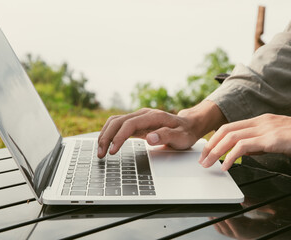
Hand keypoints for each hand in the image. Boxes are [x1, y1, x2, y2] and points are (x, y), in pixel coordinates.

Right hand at [97, 101, 227, 157]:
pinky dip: (110, 133)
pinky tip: (106, 144)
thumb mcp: (181, 137)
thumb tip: (150, 138)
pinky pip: (119, 125)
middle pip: (118, 121)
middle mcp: (143, 114)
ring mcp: (139, 117)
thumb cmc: (185, 132)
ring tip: (100, 150)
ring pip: (115, 122)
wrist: (189, 125)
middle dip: (106, 136)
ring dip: (105, 134)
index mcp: (153, 116)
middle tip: (101, 153)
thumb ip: (166, 136)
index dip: (119, 136)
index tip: (113, 150)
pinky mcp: (136, 123)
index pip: (130, 124)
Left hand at [199, 113, 290, 170]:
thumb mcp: (278, 140)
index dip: (215, 138)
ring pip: (231, 136)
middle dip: (210, 145)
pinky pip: (244, 146)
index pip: (230, 127)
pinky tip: (226, 166)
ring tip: (208, 164)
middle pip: (225, 130)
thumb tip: (243, 151)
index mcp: (261, 121)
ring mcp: (266, 128)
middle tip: (202, 159)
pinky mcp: (272, 139)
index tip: (207, 151)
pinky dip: (231, 156)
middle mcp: (260, 121)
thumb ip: (259, 143)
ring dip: (216, 151)